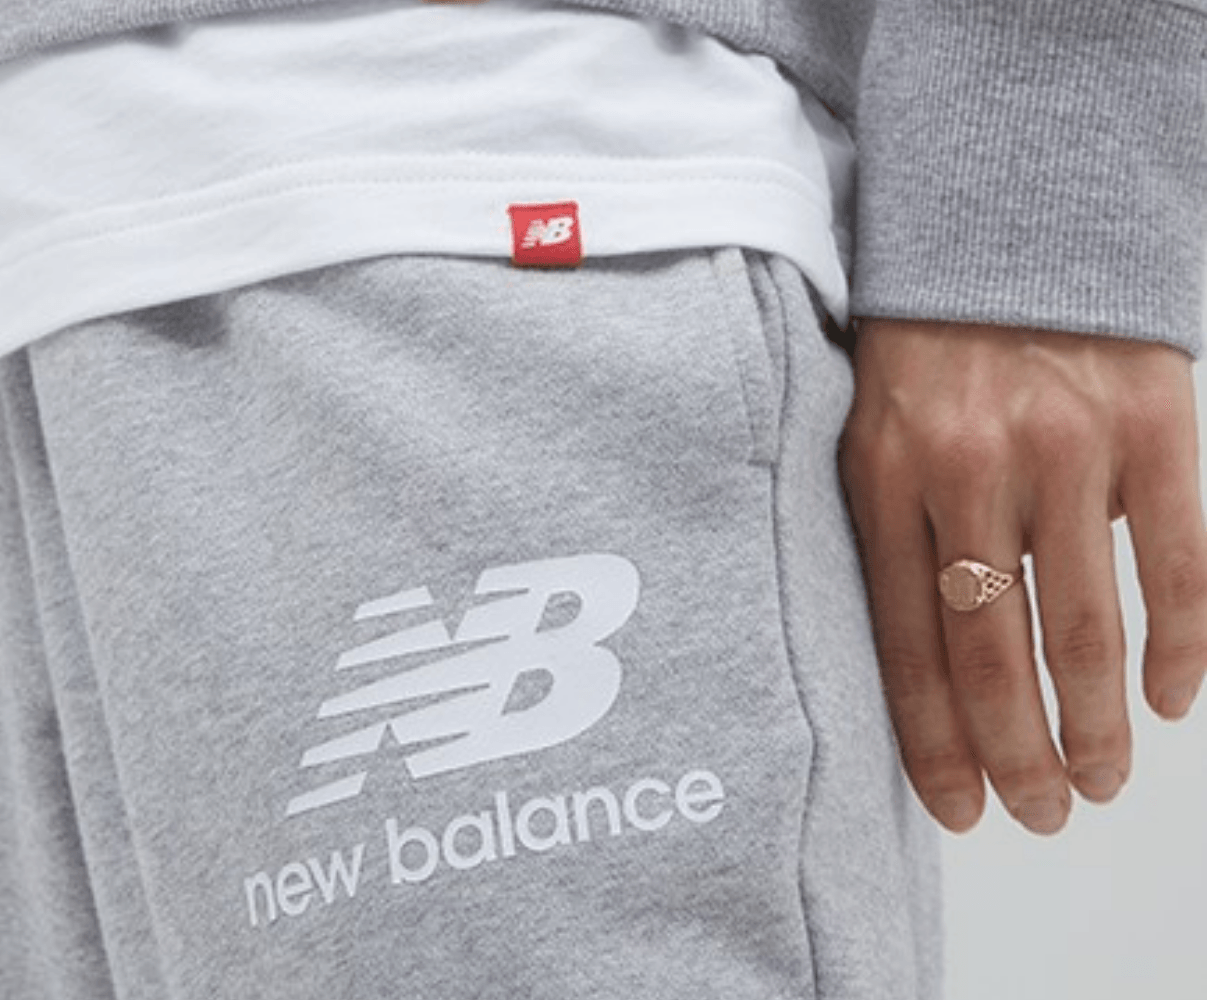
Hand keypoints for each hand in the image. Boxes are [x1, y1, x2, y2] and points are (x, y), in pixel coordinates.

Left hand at [838, 318, 1206, 835]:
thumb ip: (888, 530)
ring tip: (1101, 781)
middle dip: (1019, 755)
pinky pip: (1176, 564)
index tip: (958, 809)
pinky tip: (1172, 701)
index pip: (903, 643)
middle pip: (994, 654)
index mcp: (885, 474)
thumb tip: (920, 668)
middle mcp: (970, 466)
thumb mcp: (868, 425)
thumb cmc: (924, 343)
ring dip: (1098, 725)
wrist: (1008, 210)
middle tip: (1041, 814)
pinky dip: (1180, 645)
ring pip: (1083, 627)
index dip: (933, 741)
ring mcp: (1067, 445)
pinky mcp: (1152, 423)